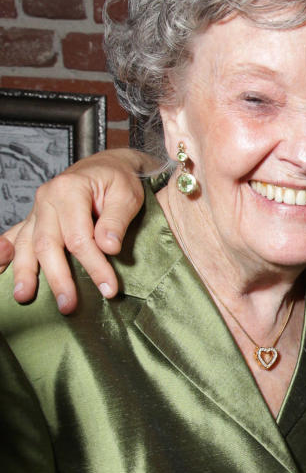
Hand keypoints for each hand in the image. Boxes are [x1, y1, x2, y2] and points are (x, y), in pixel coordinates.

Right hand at [0, 149, 147, 311]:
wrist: (104, 167)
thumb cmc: (117, 181)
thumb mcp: (127, 195)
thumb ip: (116, 220)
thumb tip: (108, 247)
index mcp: (69, 189)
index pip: (79, 237)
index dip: (94, 266)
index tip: (108, 289)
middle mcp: (47, 199)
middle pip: (48, 244)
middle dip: (58, 278)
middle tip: (68, 305)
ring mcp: (36, 210)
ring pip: (26, 244)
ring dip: (24, 272)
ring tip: (24, 297)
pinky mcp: (33, 219)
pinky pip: (15, 236)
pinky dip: (4, 254)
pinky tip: (0, 271)